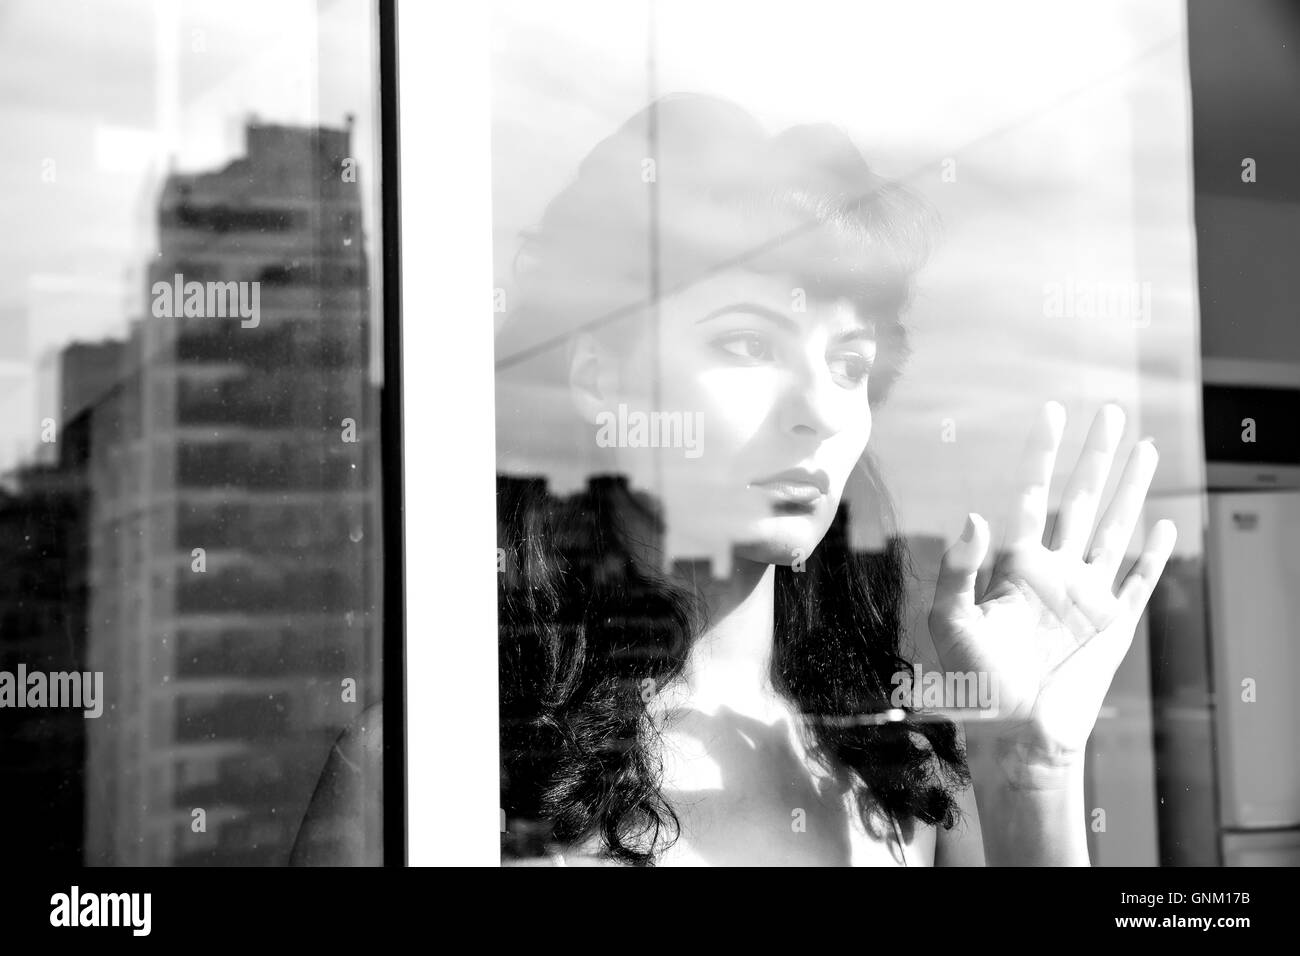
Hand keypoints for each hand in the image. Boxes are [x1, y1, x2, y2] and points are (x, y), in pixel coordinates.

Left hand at [927, 401, 1176, 768]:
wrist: (1013, 734)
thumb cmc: (973, 683)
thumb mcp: (949, 622)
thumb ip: (955, 570)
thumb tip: (974, 515)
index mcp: (1016, 566)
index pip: (1033, 495)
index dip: (1042, 455)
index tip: (1050, 413)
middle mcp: (1055, 572)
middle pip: (1082, 499)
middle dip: (1096, 457)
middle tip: (1109, 412)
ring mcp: (1088, 595)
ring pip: (1115, 527)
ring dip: (1132, 489)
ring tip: (1146, 448)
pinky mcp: (1114, 624)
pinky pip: (1138, 580)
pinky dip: (1153, 553)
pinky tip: (1163, 522)